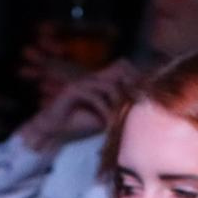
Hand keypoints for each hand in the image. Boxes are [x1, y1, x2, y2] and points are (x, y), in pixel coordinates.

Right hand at [18, 57, 138, 150]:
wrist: (53, 131)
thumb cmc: (79, 125)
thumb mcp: (105, 116)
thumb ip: (118, 107)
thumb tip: (138, 103)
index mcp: (100, 80)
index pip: (123, 66)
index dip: (136, 77)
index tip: (143, 96)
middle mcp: (92, 77)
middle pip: (120, 68)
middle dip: (131, 87)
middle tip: (138, 104)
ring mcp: (82, 82)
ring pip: (108, 86)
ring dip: (117, 104)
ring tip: (119, 119)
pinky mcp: (71, 91)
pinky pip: (94, 96)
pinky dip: (103, 110)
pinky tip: (107, 123)